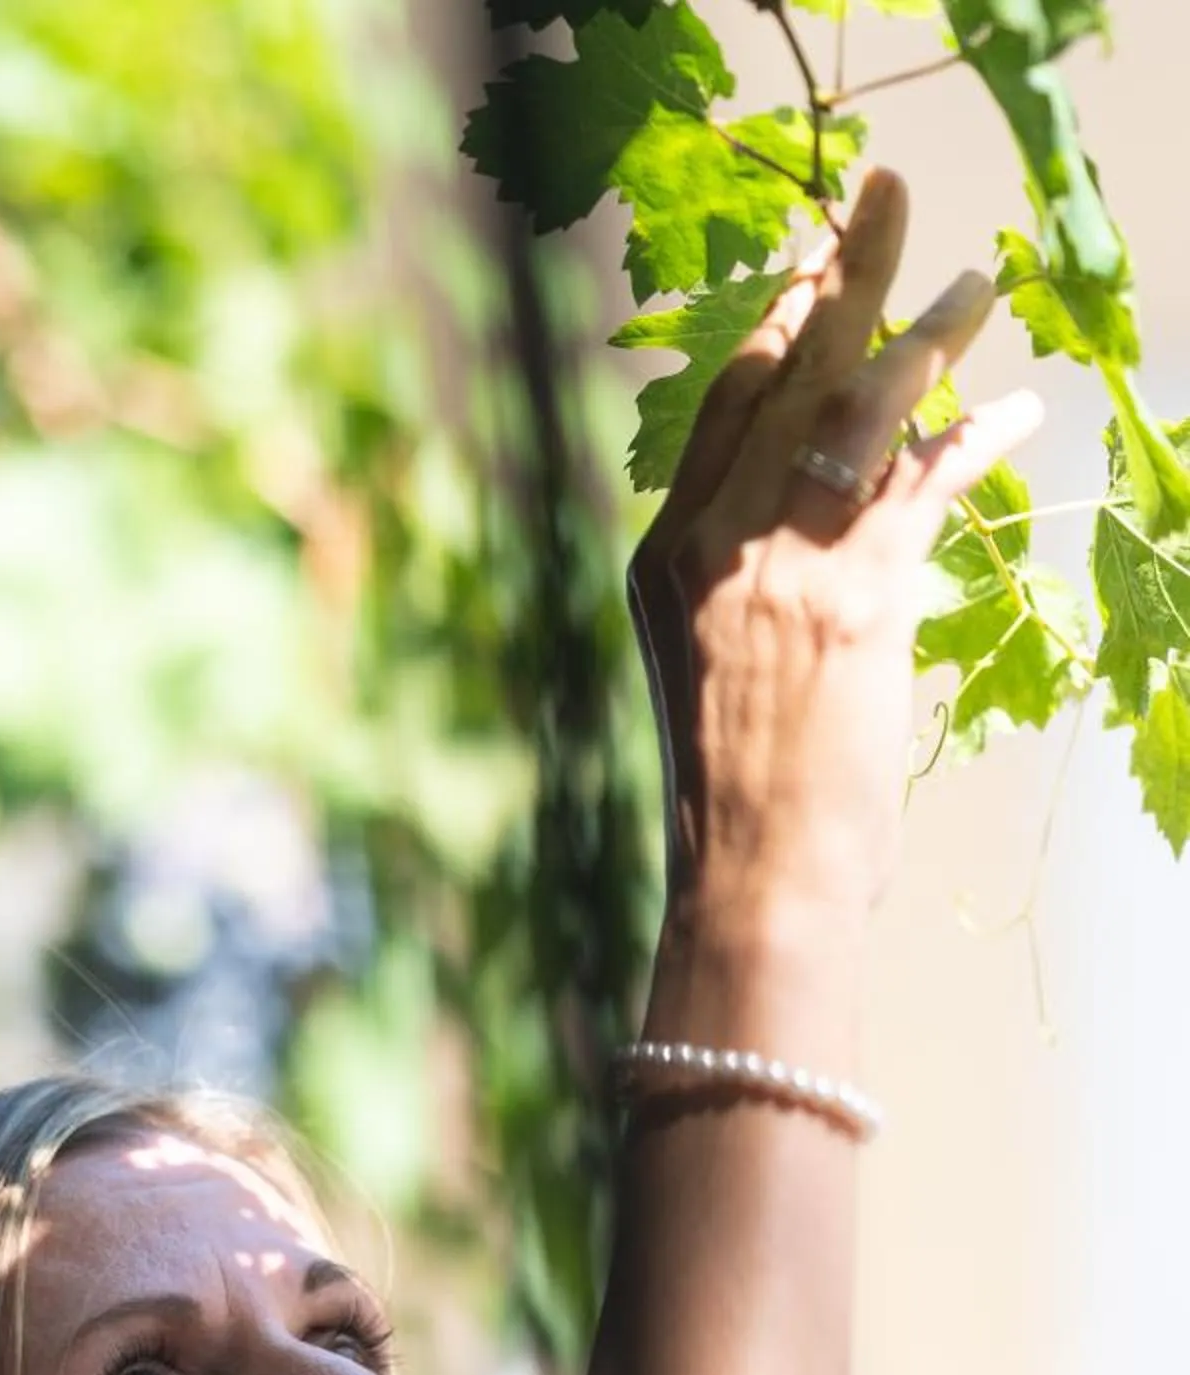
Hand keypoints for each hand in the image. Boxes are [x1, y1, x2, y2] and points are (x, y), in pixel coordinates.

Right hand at [625, 169, 1043, 933]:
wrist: (748, 873)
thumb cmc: (735, 794)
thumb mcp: (711, 668)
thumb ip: (746, 581)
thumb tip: (820, 522)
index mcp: (664, 558)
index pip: (718, 408)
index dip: (770, 320)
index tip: (812, 260)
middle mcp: (711, 545)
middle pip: (784, 373)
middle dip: (840, 272)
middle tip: (883, 195)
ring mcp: (780, 565)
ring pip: (858, 409)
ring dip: (930, 333)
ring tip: (984, 281)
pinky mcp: (853, 597)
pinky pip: (924, 486)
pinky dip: (978, 441)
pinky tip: (1016, 412)